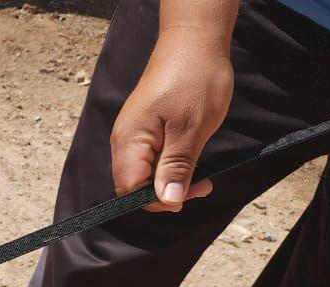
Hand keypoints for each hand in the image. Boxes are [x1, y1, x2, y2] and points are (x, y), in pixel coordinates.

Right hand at [110, 31, 234, 211]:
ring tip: (202, 174)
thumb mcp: (191, 128)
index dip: (158, 200)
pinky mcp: (144, 129)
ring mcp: (133, 136)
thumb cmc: (193, 80)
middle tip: (205, 184)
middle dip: (167, 192)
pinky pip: (152, 159)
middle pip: (135, 186)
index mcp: (130, 143)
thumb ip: (176, 167)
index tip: (191, 193)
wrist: (193, 41)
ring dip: (172, 179)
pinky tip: (191, 157)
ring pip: (145, 174)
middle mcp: (124, 143)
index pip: (131, 191)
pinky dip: (171, 164)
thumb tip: (167, 201)